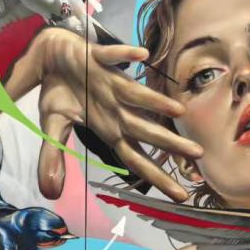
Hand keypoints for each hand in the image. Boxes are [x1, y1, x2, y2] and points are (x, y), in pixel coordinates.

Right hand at [30, 28, 201, 201]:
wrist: (50, 55)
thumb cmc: (61, 92)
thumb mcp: (51, 128)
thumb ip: (52, 158)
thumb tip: (50, 192)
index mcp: (108, 128)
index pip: (136, 159)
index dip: (157, 177)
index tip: (181, 196)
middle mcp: (116, 108)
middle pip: (145, 130)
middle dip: (170, 143)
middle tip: (198, 154)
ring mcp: (109, 82)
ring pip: (136, 94)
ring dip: (155, 102)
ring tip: (179, 110)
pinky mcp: (97, 58)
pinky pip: (112, 56)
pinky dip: (125, 54)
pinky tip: (141, 54)